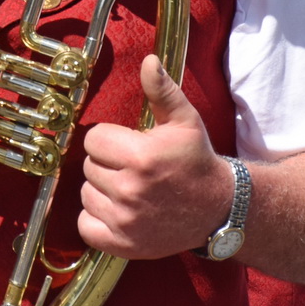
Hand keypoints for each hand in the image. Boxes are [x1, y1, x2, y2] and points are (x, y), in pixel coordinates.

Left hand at [78, 54, 234, 259]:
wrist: (218, 209)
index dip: (109, 140)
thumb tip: (149, 60)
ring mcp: (126, 221)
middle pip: (89, 167)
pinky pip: (85, 226)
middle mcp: (131, 190)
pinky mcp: (123, 245)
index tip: (128, 145)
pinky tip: (117, 210)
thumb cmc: (196, 161)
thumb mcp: (184, 121)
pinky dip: (96, 219)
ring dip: (101, 190)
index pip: (93, 140)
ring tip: (128, 188)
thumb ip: (162, 90)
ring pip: (86, 194)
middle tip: (132, 168)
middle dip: (107, 164)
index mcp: (142, 156)